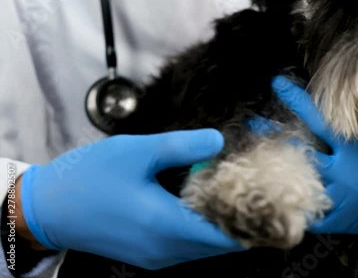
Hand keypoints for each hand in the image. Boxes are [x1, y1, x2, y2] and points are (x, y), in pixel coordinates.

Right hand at [18, 130, 243, 269]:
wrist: (48, 208)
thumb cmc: (89, 178)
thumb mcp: (135, 152)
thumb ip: (182, 146)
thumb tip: (219, 141)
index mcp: (164, 225)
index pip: (225, 236)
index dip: (252, 222)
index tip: (270, 201)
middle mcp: (164, 249)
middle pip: (219, 245)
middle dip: (242, 222)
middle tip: (257, 192)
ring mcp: (155, 256)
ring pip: (204, 248)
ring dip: (222, 227)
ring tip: (234, 194)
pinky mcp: (147, 255)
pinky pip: (187, 248)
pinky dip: (202, 231)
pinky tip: (202, 206)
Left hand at [269, 76, 357, 233]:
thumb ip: (357, 125)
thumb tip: (324, 107)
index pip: (321, 120)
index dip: (296, 101)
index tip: (277, 84)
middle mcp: (351, 176)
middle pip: (302, 153)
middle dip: (275, 136)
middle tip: (254, 123)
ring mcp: (347, 202)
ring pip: (302, 185)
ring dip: (279, 170)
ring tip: (259, 156)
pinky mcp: (346, 221)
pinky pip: (314, 215)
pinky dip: (299, 203)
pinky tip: (281, 192)